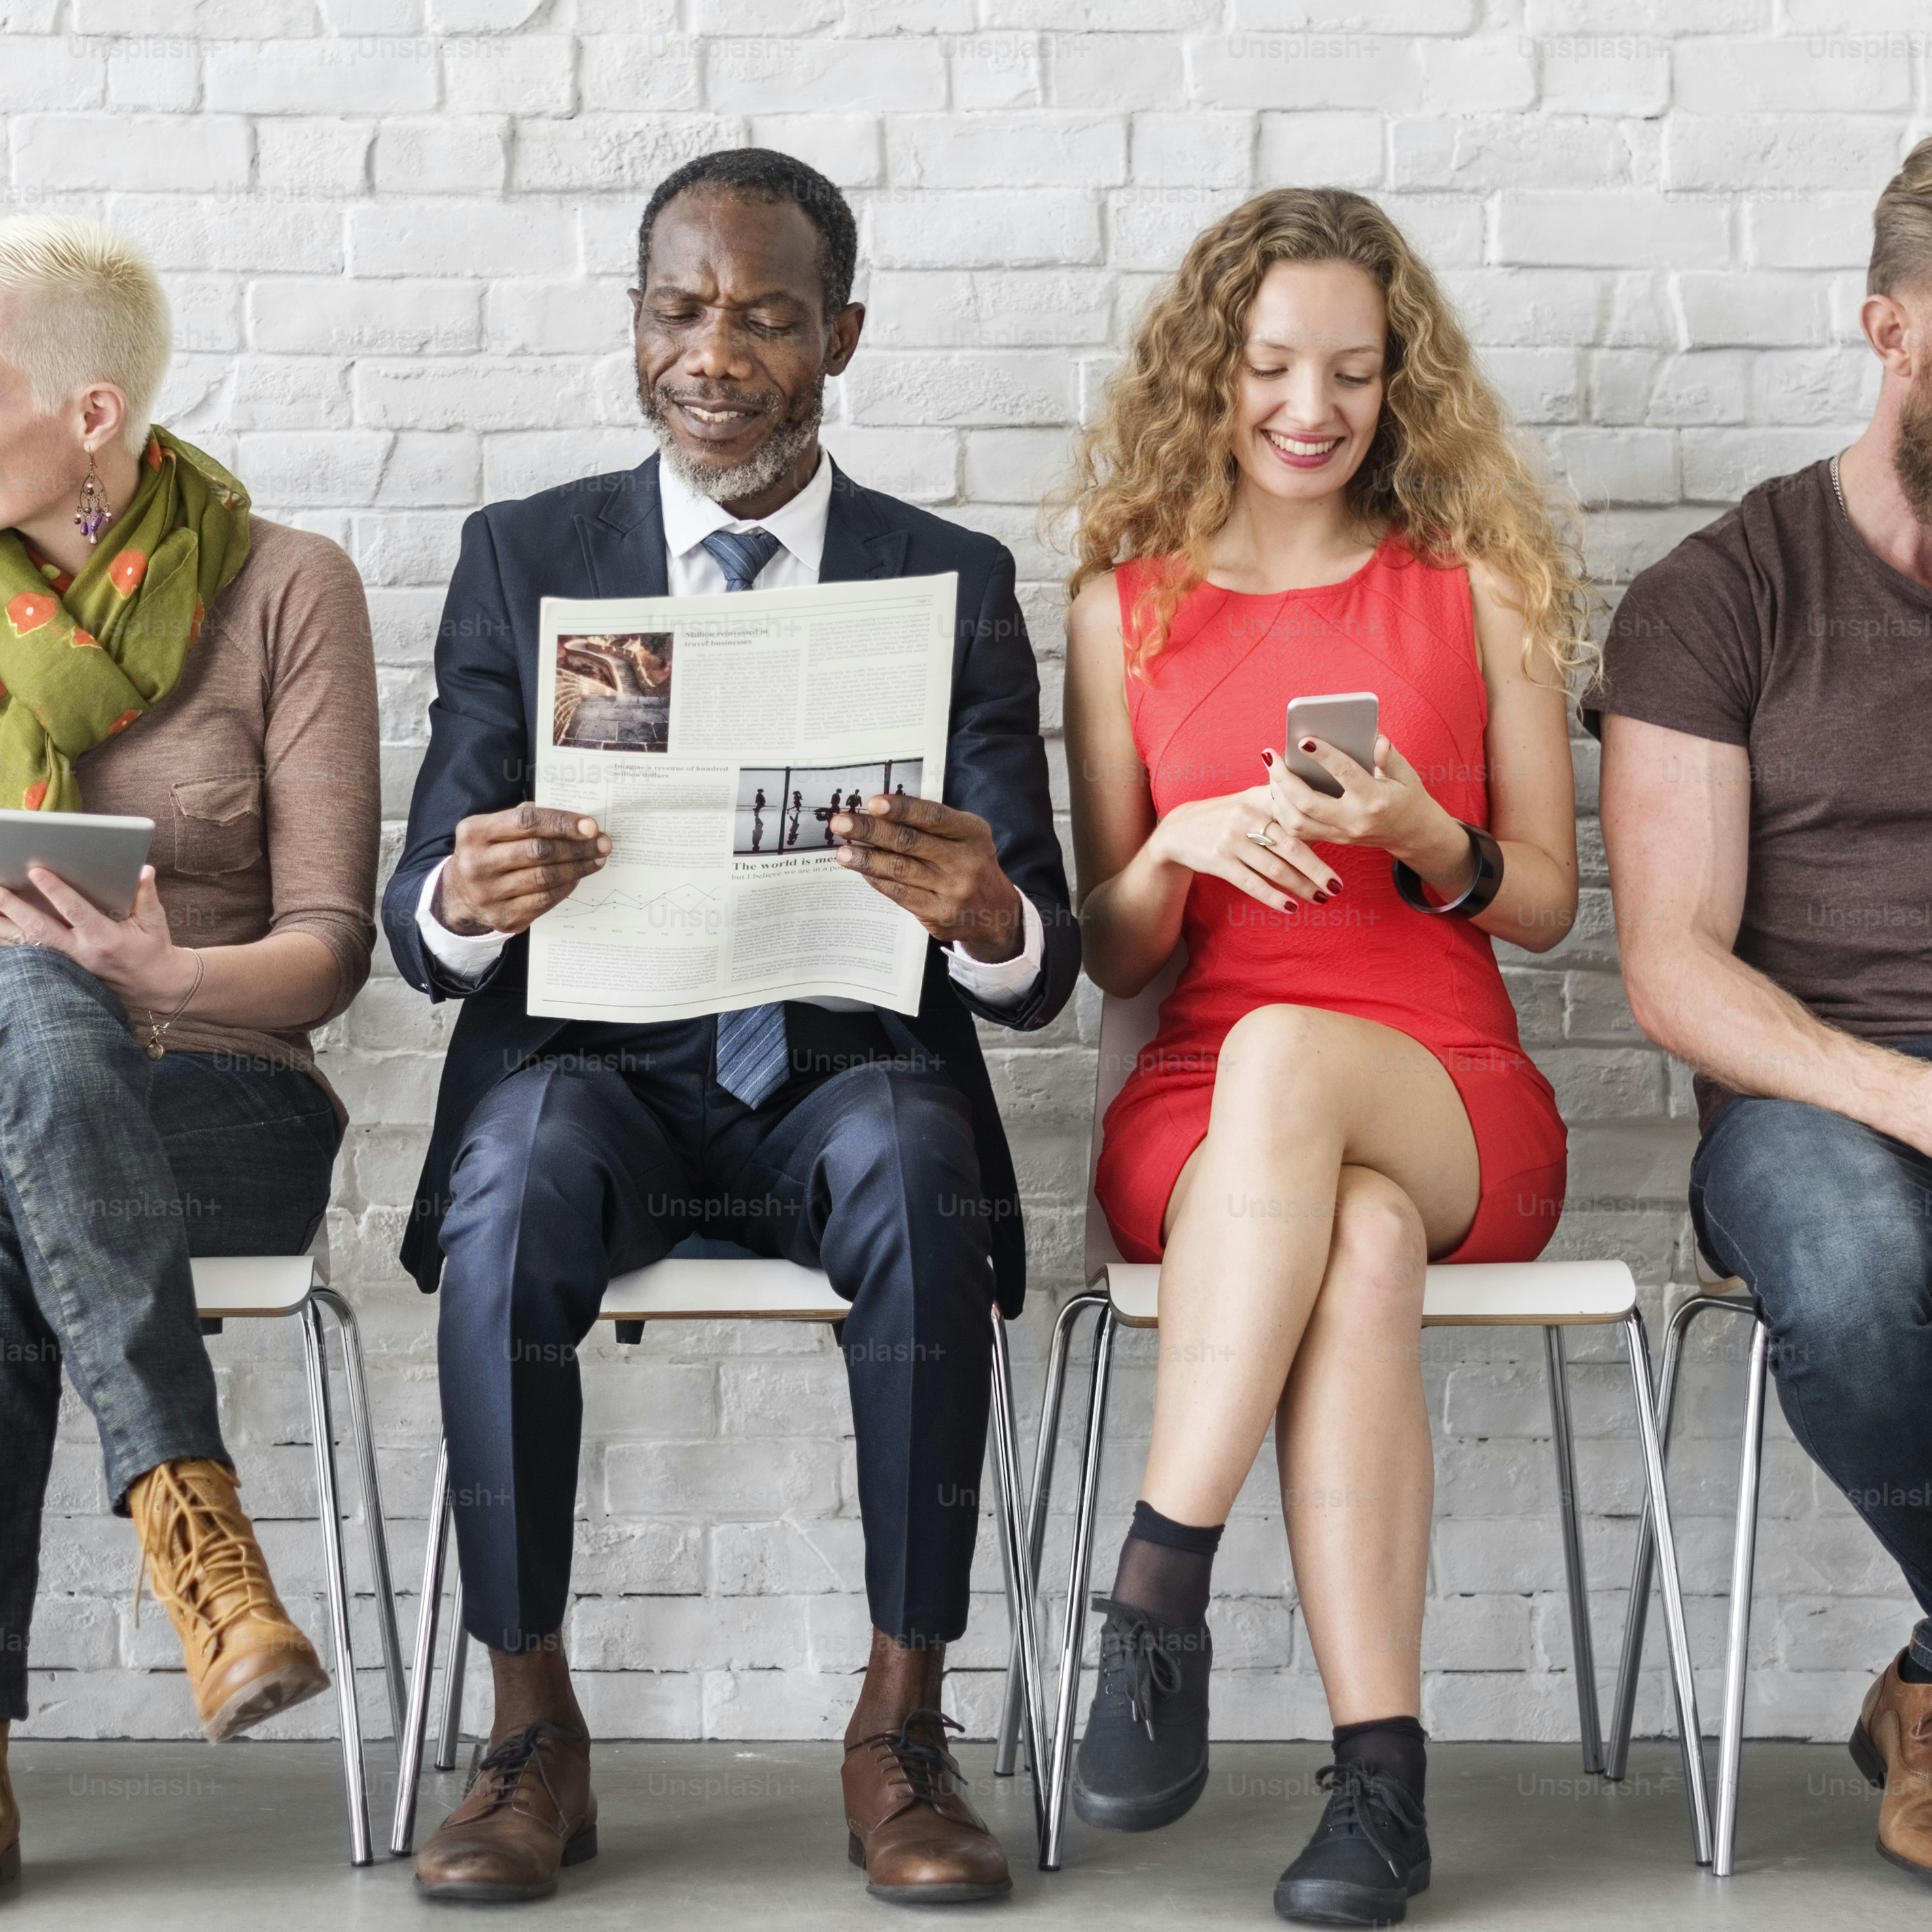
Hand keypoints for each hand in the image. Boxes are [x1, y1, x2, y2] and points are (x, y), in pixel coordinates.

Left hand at [0, 865, 198, 1010]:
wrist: (153, 986)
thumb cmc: (152, 950)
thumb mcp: (155, 922)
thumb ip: (146, 896)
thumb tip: (144, 871)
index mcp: (106, 939)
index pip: (76, 912)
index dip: (55, 891)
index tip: (36, 871)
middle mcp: (82, 954)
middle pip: (40, 929)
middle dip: (15, 907)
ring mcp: (69, 966)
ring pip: (28, 945)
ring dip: (5, 924)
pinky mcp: (62, 971)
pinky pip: (29, 956)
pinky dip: (11, 942)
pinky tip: (0, 924)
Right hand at [436, 804, 610, 936]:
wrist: (460, 896)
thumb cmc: (487, 854)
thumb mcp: (493, 829)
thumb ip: (524, 819)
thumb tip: (572, 820)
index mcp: (474, 833)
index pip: (526, 823)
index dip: (561, 823)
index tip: (590, 826)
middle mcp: (477, 864)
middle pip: (538, 852)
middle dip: (576, 847)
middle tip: (602, 843)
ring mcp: (489, 894)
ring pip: (545, 878)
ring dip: (577, 868)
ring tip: (596, 859)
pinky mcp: (503, 917)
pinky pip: (544, 900)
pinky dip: (566, 887)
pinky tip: (578, 877)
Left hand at [830, 793, 1026, 961]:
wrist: (995, 914)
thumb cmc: (970, 864)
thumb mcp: (965, 837)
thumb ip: (932, 825)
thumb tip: (880, 813)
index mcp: (972, 833)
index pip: (933, 817)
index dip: (901, 809)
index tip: (873, 803)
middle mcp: (964, 861)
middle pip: (910, 842)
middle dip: (871, 831)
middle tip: (841, 823)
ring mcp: (952, 890)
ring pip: (900, 870)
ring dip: (866, 858)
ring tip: (842, 851)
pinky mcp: (938, 914)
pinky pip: (899, 893)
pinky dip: (877, 879)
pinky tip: (861, 870)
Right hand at [1147, 783, 1337, 911]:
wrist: (1179, 829)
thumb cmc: (1225, 816)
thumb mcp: (1248, 800)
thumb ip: (1280, 803)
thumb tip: (1322, 820)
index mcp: (1258, 798)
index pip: (1295, 814)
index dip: (1322, 832)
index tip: (1343, 847)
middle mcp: (1246, 816)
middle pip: (1291, 846)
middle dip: (1317, 869)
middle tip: (1336, 886)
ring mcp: (1231, 839)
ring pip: (1275, 868)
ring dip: (1301, 886)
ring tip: (1320, 898)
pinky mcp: (1219, 861)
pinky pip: (1252, 883)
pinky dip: (1274, 897)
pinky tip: (1290, 907)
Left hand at [1266, 734, 1473, 892]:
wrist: (1411, 834)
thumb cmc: (1407, 797)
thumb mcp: (1406, 774)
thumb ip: (1389, 757)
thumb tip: (1375, 738)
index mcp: (1374, 799)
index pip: (1345, 774)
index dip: (1323, 756)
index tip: (1304, 740)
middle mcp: (1353, 820)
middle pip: (1307, 803)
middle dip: (1283, 778)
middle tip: (1271, 755)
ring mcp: (1341, 834)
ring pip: (1296, 822)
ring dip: (1278, 796)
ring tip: (1271, 771)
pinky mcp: (1333, 840)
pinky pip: (1298, 832)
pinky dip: (1282, 812)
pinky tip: (1277, 792)